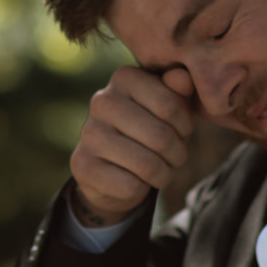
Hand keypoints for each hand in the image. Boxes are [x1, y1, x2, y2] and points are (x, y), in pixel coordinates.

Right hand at [69, 65, 195, 224]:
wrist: (114, 168)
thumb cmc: (150, 130)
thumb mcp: (170, 108)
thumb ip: (179, 91)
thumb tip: (183, 77)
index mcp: (124, 77)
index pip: (171, 106)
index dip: (185, 127)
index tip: (181, 131)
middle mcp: (101, 101)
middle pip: (160, 137)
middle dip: (177, 154)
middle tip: (174, 156)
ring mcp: (88, 133)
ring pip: (147, 165)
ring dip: (164, 174)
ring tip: (160, 169)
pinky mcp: (81, 165)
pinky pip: (130, 186)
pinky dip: (141, 190)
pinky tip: (135, 181)